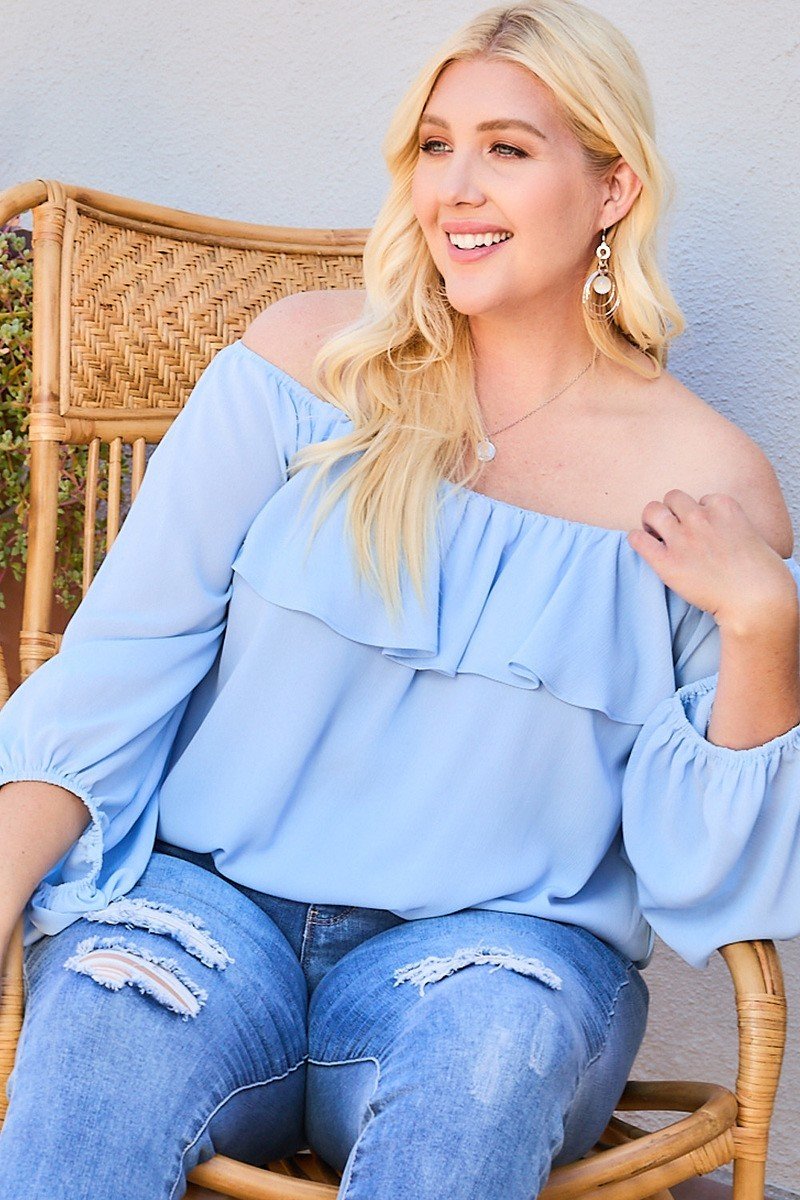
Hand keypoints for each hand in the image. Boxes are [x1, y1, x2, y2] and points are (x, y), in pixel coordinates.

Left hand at [627, 489, 796, 632]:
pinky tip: (645, 546)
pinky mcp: (667, 562)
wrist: (756, 600)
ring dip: (652, 521)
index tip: (702, 531)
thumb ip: (728, 525)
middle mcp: (700, 518)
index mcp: (723, 506)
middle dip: (672, 511)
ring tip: (656, 536)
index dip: (699, 514)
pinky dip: (637, 539)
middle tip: (673, 530)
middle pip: (672, 497)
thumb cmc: (759, 574)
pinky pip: (638, 538)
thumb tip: (712, 531)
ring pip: (651, 510)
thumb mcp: (749, 535)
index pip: (700, 498)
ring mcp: (682, 539)